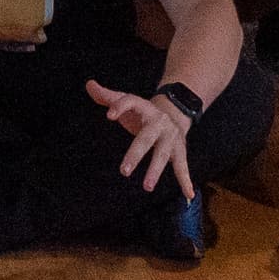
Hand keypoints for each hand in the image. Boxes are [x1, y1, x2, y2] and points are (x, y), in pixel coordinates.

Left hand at [86, 79, 194, 195]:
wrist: (175, 111)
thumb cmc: (142, 111)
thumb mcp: (127, 101)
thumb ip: (107, 96)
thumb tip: (89, 84)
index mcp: (143, 107)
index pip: (130, 103)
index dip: (120, 107)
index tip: (109, 115)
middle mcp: (158, 122)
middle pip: (146, 138)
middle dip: (135, 154)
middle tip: (123, 171)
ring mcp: (170, 137)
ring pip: (162, 155)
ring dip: (155, 171)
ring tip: (147, 187)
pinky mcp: (179, 150)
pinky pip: (182, 166)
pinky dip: (186, 180)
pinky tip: (189, 195)